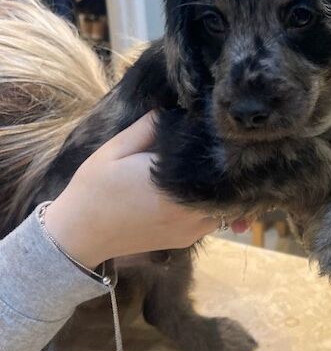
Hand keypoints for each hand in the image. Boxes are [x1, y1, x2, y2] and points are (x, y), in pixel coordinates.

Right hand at [44, 112, 245, 267]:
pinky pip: (213, 221)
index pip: (218, 164)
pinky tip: (205, 188)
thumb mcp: (117, 147)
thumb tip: (180, 109)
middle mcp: (189, 212)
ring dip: (224, 188)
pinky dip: (215, 205)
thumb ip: (150, 126)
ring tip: (217, 166)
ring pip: (227, 207)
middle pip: (231, 188)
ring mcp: (189, 231)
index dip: (227, 148)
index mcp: (174, 186)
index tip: (226, 133)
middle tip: (230, 146)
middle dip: (232, 168)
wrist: (79, 233)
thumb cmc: (95, 186)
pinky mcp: (185, 242)